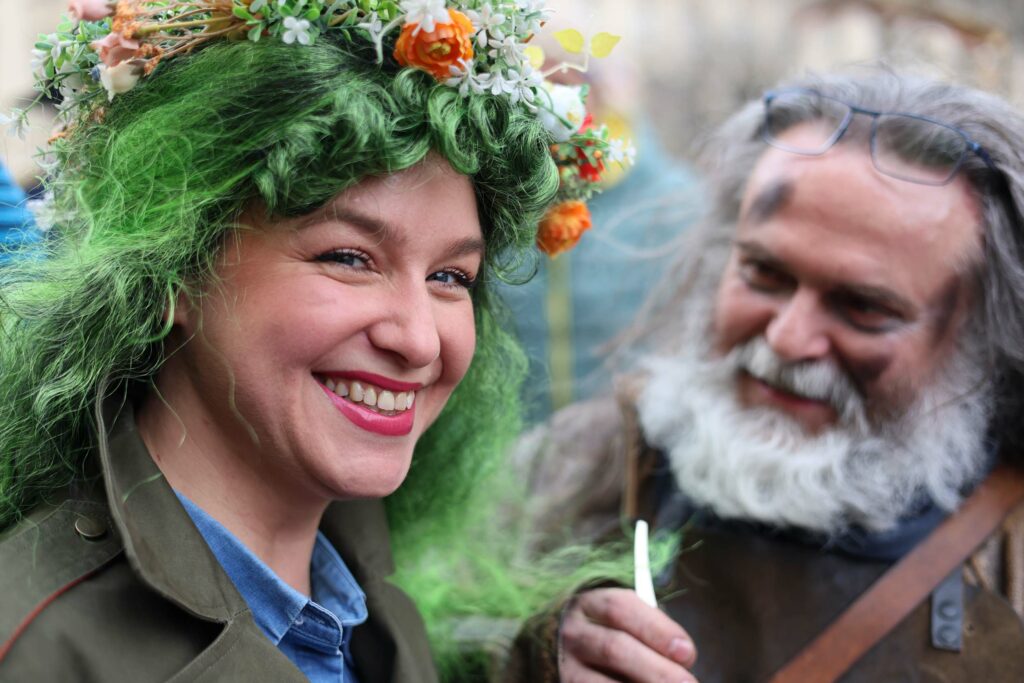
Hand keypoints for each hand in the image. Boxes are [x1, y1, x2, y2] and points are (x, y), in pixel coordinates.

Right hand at [559, 587, 697, 681]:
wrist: (568, 651)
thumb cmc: (613, 634)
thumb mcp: (626, 621)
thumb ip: (650, 632)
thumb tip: (683, 658)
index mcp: (591, 604)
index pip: (620, 608)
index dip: (656, 630)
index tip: (687, 652)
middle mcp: (574, 633)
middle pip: (614, 648)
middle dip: (656, 669)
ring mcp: (567, 666)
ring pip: (602, 682)